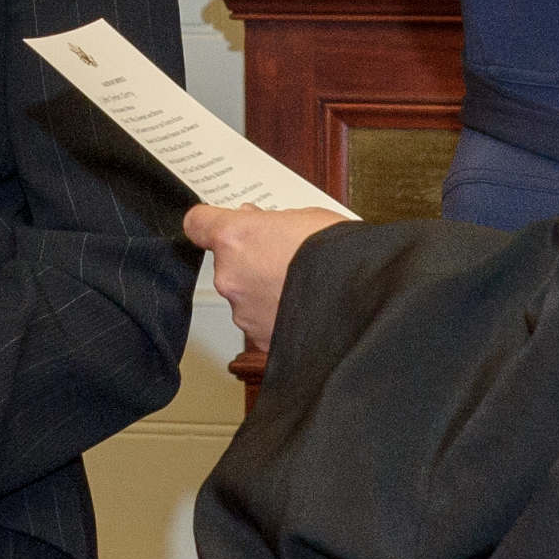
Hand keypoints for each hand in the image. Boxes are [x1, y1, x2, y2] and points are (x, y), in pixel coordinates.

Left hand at [187, 203, 343, 360]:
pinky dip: (277, 317)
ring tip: (302, 287)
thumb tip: (259, 223)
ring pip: (245, 296)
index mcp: (235, 237)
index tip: (218, 223)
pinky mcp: (260, 340)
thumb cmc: (338, 254)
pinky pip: (262, 322)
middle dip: (250, 260)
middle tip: (284, 257)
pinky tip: (304, 310)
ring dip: (264, 291)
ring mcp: (242, 311)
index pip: (197, 224)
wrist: (361, 300)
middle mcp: (230, 276)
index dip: (209, 223)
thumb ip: (272, 222)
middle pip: (227, 263)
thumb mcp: (306, 218)